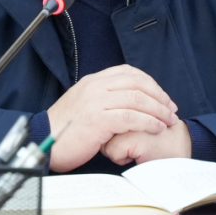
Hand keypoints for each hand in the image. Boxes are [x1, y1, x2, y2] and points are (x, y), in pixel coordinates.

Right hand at [46, 64, 178, 172]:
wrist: (44, 142)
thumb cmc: (64, 130)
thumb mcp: (83, 105)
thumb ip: (101, 98)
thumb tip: (124, 101)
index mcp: (93, 81)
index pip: (129, 73)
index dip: (150, 84)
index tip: (163, 98)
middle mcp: (96, 86)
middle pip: (138, 83)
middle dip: (160, 96)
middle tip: (171, 110)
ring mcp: (97, 102)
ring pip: (138, 99)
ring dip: (158, 110)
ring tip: (169, 121)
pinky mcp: (99, 119)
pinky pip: (132, 117)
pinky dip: (149, 122)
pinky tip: (157, 128)